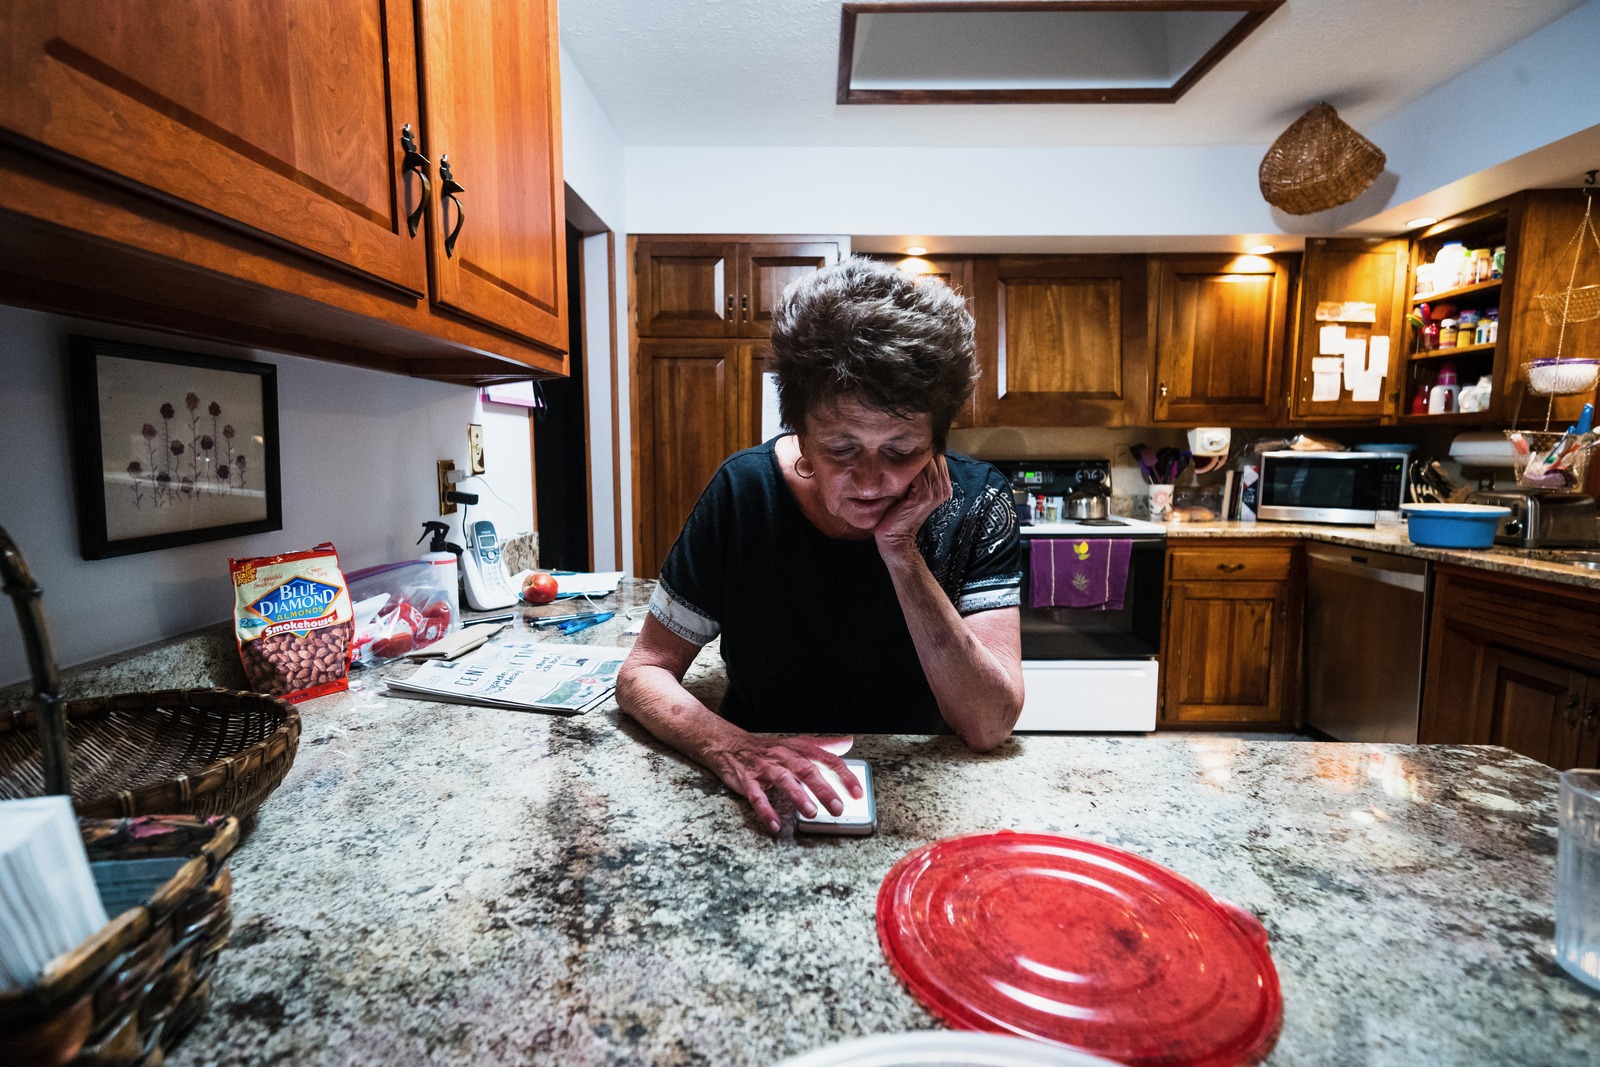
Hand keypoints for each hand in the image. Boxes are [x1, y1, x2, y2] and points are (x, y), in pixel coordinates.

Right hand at [700, 730, 862, 834]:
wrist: (730, 745)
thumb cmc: (768, 750)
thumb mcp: (797, 744)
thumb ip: (824, 746)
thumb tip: (847, 742)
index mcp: (799, 749)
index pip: (826, 759)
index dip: (843, 775)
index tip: (857, 792)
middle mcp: (784, 757)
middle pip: (806, 770)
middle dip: (823, 788)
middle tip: (837, 807)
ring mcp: (765, 769)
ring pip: (783, 781)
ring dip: (797, 796)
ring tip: (810, 813)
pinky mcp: (749, 782)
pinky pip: (758, 797)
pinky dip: (766, 811)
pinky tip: (775, 825)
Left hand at [874, 453, 950, 554]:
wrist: (896, 538)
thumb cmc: (899, 513)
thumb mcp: (910, 490)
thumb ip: (917, 474)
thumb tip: (908, 451)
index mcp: (944, 484)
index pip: (936, 454)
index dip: (921, 449)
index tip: (905, 445)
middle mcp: (944, 487)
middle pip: (932, 455)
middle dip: (915, 449)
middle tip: (899, 444)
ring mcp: (936, 491)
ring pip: (925, 461)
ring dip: (909, 455)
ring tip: (893, 451)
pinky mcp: (924, 495)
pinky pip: (917, 471)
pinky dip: (905, 466)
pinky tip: (892, 464)